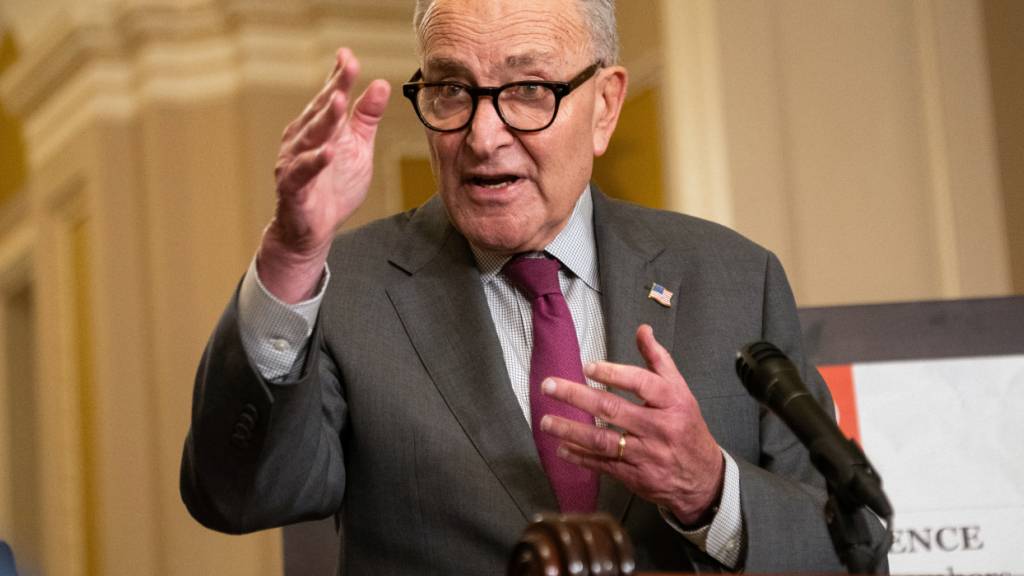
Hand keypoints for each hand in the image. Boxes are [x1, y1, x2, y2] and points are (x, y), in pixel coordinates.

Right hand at [258, 47, 390, 302]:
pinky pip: (303, 173)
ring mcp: (294, 163)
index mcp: (317, 127)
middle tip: (348, 66)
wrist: (311, 232)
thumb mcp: (358, 148)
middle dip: (334, 88)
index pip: (329, 96)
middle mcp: (301, 139)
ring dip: (323, 119)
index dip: (339, 76)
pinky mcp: (293, 188)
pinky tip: (328, 152)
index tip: (348, 54)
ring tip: (338, 101)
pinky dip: (315, 162)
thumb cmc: (333, 187)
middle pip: (319, 111)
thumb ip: (367, 117)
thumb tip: (381, 83)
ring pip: (310, 137)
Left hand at [539, 324, 724, 524]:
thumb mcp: (681, 391)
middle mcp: (659, 428)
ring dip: (570, 430)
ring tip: (546, 421)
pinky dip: (580, 457)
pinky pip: (603, 465)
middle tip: (549, 386)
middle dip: (577, 396)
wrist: (704, 478)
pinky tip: (562, 448)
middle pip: (613, 409)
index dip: (614, 373)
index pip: (642, 383)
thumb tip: (643, 330)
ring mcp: (646, 454)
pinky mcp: (635, 477)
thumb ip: (659, 360)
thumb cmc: (687, 427)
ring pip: (603, 441)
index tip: (587, 366)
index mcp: (672, 402)